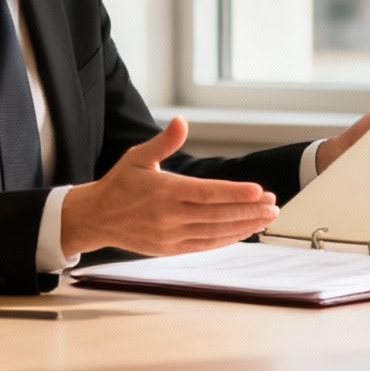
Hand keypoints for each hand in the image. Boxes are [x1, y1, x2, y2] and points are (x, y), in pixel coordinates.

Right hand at [62, 117, 278, 256]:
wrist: (96, 218)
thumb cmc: (119, 184)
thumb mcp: (138, 157)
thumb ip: (164, 141)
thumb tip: (182, 121)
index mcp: (164, 191)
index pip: (208, 192)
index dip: (235, 193)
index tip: (259, 191)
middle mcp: (169, 216)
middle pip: (218, 214)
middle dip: (249, 210)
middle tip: (273, 205)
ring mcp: (171, 235)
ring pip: (215, 232)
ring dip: (243, 226)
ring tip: (266, 218)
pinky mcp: (170, 249)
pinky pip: (205, 245)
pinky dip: (227, 239)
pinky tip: (244, 231)